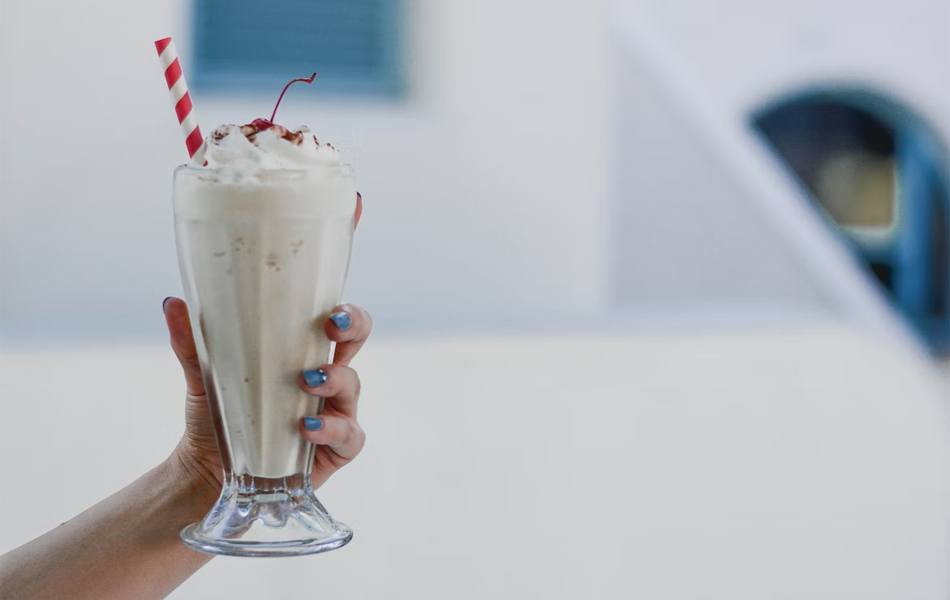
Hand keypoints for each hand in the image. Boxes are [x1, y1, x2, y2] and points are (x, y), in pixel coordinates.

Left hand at [162, 298, 371, 494]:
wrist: (206, 472)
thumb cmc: (216, 417)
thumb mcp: (204, 377)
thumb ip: (192, 343)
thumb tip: (172, 303)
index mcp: (304, 356)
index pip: (338, 324)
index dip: (345, 313)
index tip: (329, 312)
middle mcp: (326, 381)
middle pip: (356, 345)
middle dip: (354, 330)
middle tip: (332, 329)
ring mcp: (336, 414)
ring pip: (352, 387)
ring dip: (335, 380)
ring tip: (306, 383)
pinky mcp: (335, 450)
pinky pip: (349, 435)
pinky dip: (332, 429)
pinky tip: (307, 430)